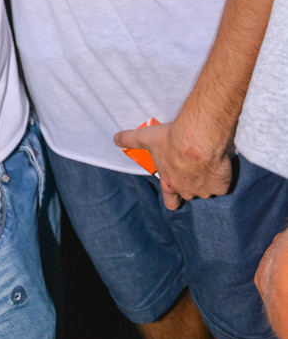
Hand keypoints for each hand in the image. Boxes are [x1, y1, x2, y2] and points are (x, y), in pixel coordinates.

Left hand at [114, 118, 232, 209]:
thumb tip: (115, 139)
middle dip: (190, 182)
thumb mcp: (146, 138)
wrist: (198, 139)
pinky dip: (221, 175)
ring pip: (207, 189)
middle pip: (189, 193)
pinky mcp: (221, 185)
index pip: (170, 201)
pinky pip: (222, 183)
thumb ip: (130, 139)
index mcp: (169, 182)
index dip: (172, 198)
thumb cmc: (170, 139)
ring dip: (206, 178)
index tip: (174, 193)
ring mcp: (205, 190)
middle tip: (192, 166)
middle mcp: (186, 190)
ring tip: (206, 161)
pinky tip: (218, 162)